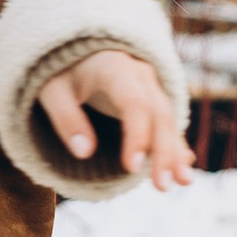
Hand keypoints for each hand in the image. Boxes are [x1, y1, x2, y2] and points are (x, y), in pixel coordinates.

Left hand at [35, 49, 192, 190]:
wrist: (75, 51)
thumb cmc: (61, 71)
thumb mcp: (52, 91)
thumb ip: (66, 118)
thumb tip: (84, 152)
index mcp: (115, 68)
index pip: (134, 103)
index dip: (136, 136)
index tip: (132, 167)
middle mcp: (141, 76)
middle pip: (159, 114)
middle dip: (163, 151)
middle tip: (161, 186)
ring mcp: (151, 88)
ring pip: (169, 120)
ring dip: (175, 153)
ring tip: (182, 182)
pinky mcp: (152, 101)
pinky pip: (168, 124)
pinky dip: (176, 147)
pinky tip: (184, 170)